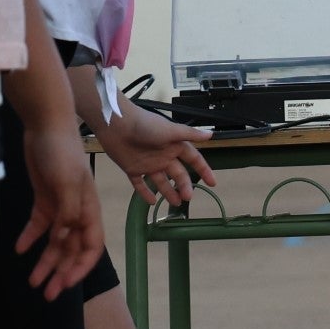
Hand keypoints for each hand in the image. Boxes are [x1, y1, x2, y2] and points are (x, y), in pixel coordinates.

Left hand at [17, 114, 103, 296]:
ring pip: (54, 242)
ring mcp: (59, 206)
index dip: (81, 268)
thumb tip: (63, 240)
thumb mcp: (67, 182)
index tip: (66, 284)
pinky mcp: (43, 198)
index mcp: (89, 210)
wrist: (45, 125)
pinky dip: (30, 238)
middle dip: (61, 273)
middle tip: (47, 295)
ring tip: (32, 282)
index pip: (91, 247)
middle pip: (71, 250)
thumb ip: (67, 213)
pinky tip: (19, 250)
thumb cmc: (62, 152)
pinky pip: (38, 225)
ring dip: (45, 262)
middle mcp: (77, 212)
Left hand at [100, 100, 215, 211]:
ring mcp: (148, 163)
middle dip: (185, 186)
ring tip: (176, 204)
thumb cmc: (145, 125)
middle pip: (178, 174)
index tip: (212, 183)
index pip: (193, 159)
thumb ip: (190, 134)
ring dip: (169, 192)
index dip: (203, 170)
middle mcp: (163, 156)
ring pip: (161, 182)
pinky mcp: (132, 169)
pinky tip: (152, 202)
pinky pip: (140, 184)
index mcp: (174, 145)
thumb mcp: (170, 130)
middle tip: (188, 198)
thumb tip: (211, 135)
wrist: (117, 124)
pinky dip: (145, 193)